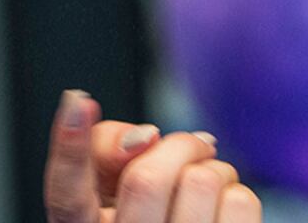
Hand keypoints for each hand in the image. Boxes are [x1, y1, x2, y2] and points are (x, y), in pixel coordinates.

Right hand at [43, 90, 261, 222]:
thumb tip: (145, 138)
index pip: (68, 195)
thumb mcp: (109, 180)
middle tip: (189, 149)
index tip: (78, 100)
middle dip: (179, 147)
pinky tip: (219, 209)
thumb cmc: (140, 205)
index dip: (70, 147)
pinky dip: (234, 192)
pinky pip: (239, 201)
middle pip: (148, 180)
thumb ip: (108, 149)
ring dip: (211, 169)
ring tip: (201, 187)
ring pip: (201, 182)